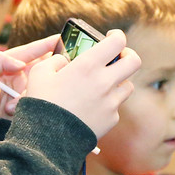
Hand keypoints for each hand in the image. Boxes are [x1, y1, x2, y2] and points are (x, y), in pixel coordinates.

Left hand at [0, 34, 60, 116]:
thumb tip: (21, 63)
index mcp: (9, 65)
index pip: (30, 52)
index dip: (44, 44)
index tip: (60, 38)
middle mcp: (20, 76)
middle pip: (41, 66)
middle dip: (46, 67)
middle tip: (56, 68)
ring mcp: (26, 90)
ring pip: (42, 82)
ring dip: (32, 90)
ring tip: (13, 103)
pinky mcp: (31, 104)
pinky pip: (40, 97)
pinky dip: (34, 100)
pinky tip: (22, 106)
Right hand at [22, 29, 140, 140]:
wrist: (48, 139)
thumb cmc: (42, 103)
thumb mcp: (40, 73)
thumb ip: (56, 60)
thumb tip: (66, 61)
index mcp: (88, 65)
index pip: (118, 41)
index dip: (117, 36)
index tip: (111, 36)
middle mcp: (105, 81)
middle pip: (134, 61)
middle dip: (128, 55)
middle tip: (119, 56)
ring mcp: (111, 102)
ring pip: (128, 85)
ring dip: (118, 81)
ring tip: (102, 85)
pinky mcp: (112, 119)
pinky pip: (116, 106)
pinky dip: (108, 104)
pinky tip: (92, 107)